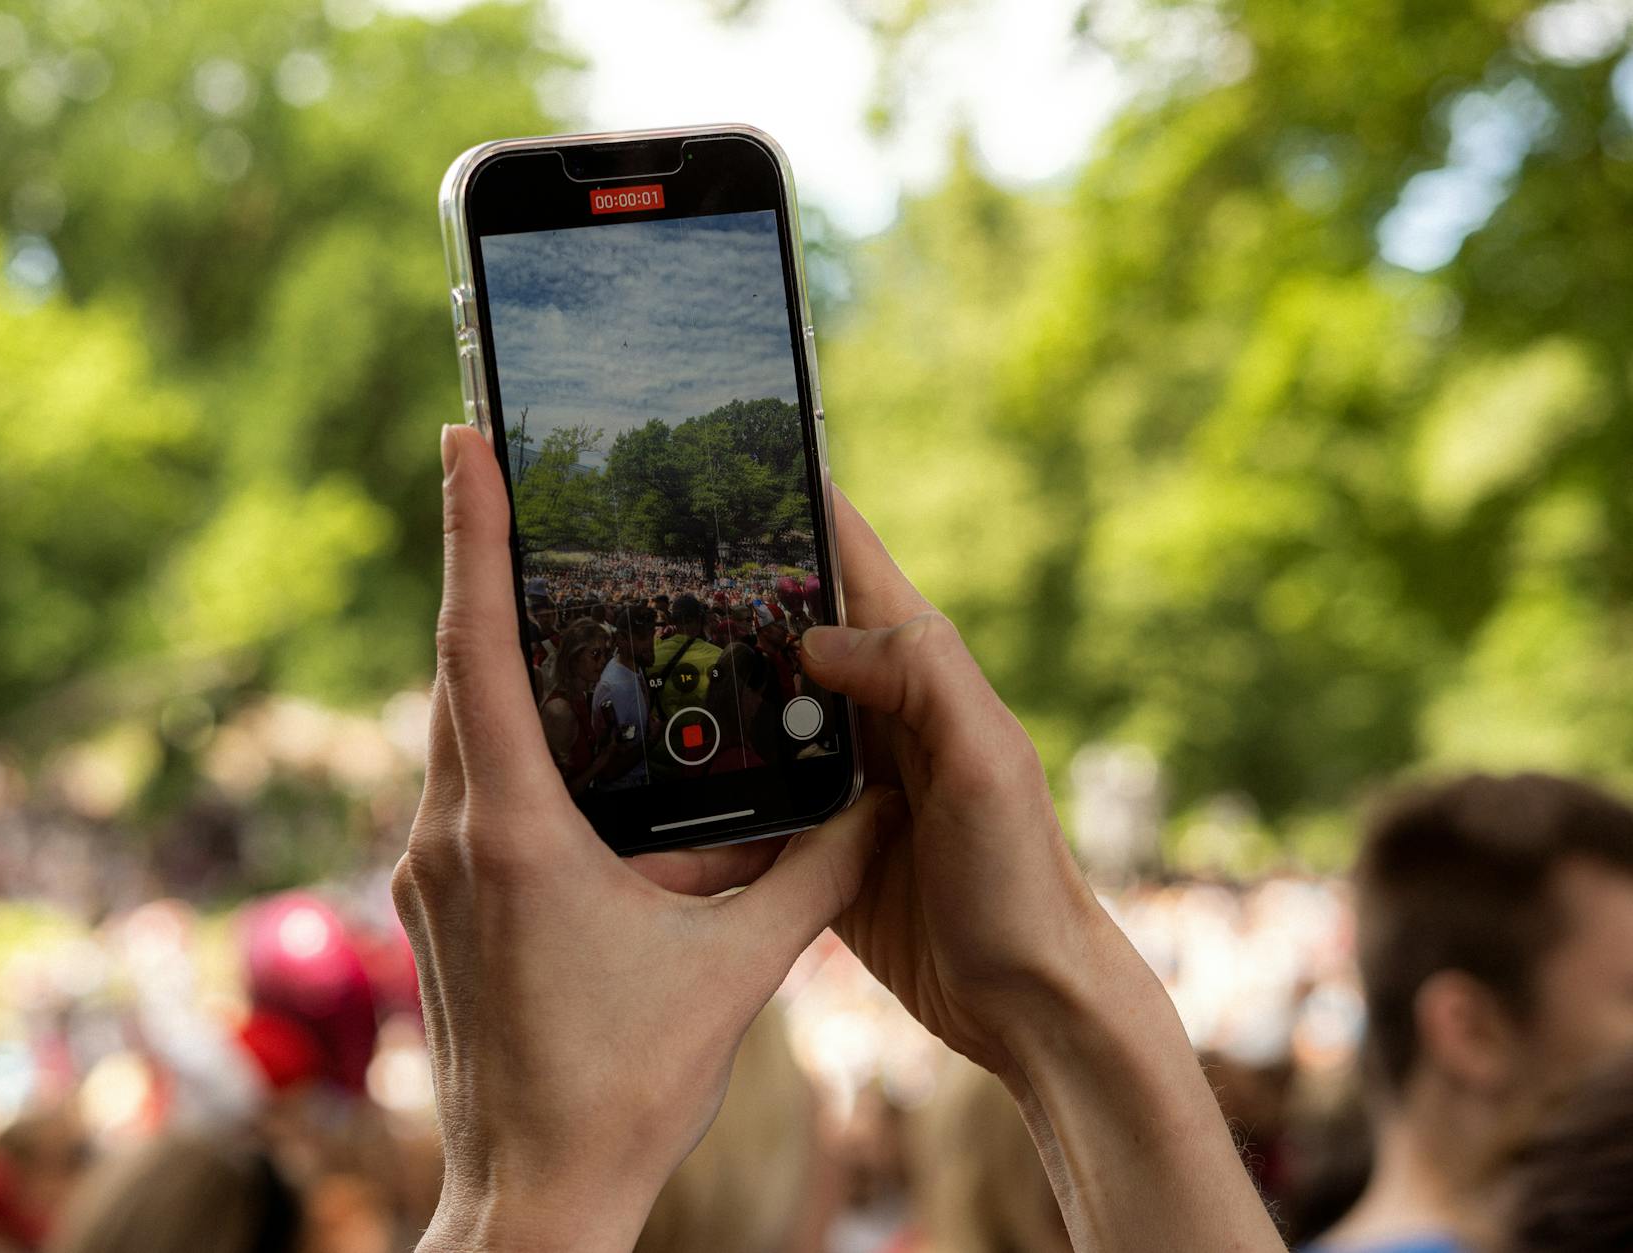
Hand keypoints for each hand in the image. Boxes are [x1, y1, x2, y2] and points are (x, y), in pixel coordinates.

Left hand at [395, 427, 893, 1252]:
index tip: (464, 441)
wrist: (533, 1198)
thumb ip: (811, 873)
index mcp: (513, 831)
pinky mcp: (433, 905)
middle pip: (455, 667)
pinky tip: (551, 730)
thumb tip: (876, 802)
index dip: (473, 533)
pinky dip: (498, 731)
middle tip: (500, 479)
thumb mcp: (737, 969)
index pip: (478, 646)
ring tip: (528, 584)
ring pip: (452, 727)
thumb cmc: (625, 1089)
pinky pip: (462, 784)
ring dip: (488, 654)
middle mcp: (449, 835)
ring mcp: (427, 872)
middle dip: (479, 566)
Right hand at [679, 489, 1283, 1252]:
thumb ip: (920, 679)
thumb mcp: (986, 762)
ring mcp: (843, 782)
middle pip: (786, 636)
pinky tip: (651, 795)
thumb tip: (818, 638)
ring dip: (702, 702)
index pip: (854, 569)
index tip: (731, 460)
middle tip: (633, 570)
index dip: (801, 510)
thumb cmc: (1021, 880)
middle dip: (721, 601)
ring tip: (619, 671)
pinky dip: (706, 797)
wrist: (1024, 1005)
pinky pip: (749, 803)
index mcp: (922, 676)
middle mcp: (878, 716)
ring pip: (755, 718)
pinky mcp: (816, 846)